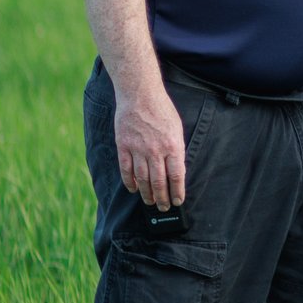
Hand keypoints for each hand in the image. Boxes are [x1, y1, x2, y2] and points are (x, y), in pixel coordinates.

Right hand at [115, 85, 187, 209]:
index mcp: (173, 145)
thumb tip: (177, 171)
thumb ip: (177, 150)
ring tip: (150, 202)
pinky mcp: (124, 146)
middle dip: (162, 198)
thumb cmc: (162, 110)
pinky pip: (126, 170)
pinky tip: (134, 189)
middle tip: (164, 207)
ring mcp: (138, 149)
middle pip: (159, 181)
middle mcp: (156, 150)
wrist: (140, 95)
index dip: (177, 192)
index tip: (178, 201)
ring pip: (143, 179)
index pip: (176, 176)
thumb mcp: (177, 129)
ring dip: (147, 194)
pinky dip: (130, 182)